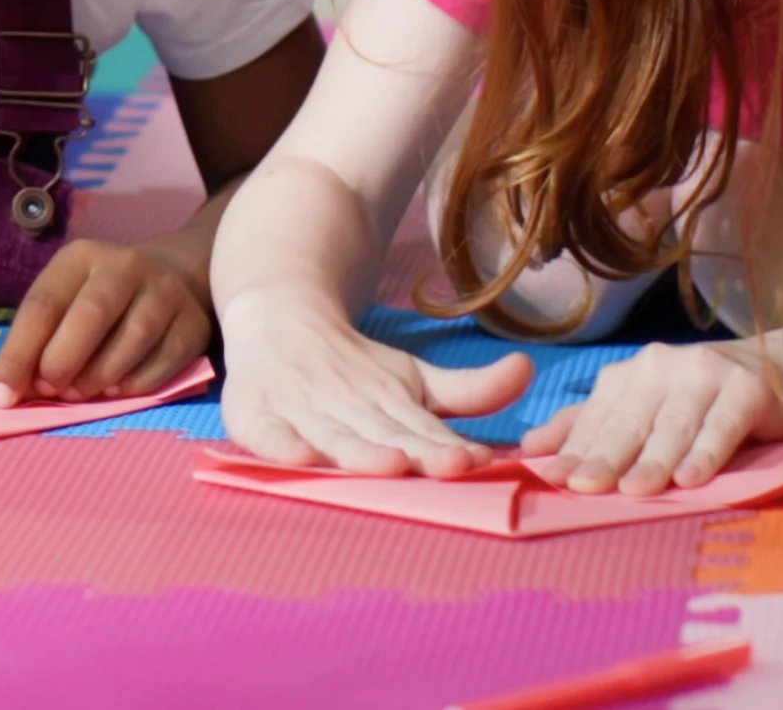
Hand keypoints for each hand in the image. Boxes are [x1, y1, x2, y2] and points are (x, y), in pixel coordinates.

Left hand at [0, 239, 209, 405]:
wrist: (172, 276)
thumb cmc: (101, 299)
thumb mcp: (65, 301)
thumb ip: (38, 340)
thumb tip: (10, 391)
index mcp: (81, 257)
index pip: (43, 303)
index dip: (19, 352)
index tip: (3, 394)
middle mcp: (126, 265)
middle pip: (92, 313)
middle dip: (63, 359)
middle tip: (52, 389)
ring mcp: (165, 291)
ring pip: (133, 336)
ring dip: (101, 375)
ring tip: (83, 392)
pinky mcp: (193, 322)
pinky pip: (167, 359)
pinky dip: (138, 383)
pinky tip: (119, 390)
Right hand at [216, 284, 525, 475]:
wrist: (275, 317)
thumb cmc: (354, 367)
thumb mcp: (413, 376)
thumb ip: (469, 389)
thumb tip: (527, 368)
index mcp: (386, 399)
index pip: (421, 429)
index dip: (445, 447)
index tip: (474, 459)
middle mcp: (344, 405)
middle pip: (381, 436)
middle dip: (412, 452)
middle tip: (447, 466)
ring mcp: (299, 409)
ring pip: (333, 437)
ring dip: (359, 452)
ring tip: (390, 464)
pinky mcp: (254, 415)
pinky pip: (268, 435)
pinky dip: (283, 446)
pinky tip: (301, 458)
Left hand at [519, 339, 782, 493]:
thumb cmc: (704, 403)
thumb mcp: (645, 410)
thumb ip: (591, 427)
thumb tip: (528, 448)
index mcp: (629, 375)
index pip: (595, 418)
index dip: (574, 449)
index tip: (551, 480)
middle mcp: (660, 367)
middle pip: (628, 421)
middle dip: (604, 456)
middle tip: (583, 488)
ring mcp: (705, 373)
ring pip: (672, 424)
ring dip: (653, 459)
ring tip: (635, 491)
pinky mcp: (748, 388)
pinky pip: (723, 425)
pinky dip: (706, 452)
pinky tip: (692, 478)